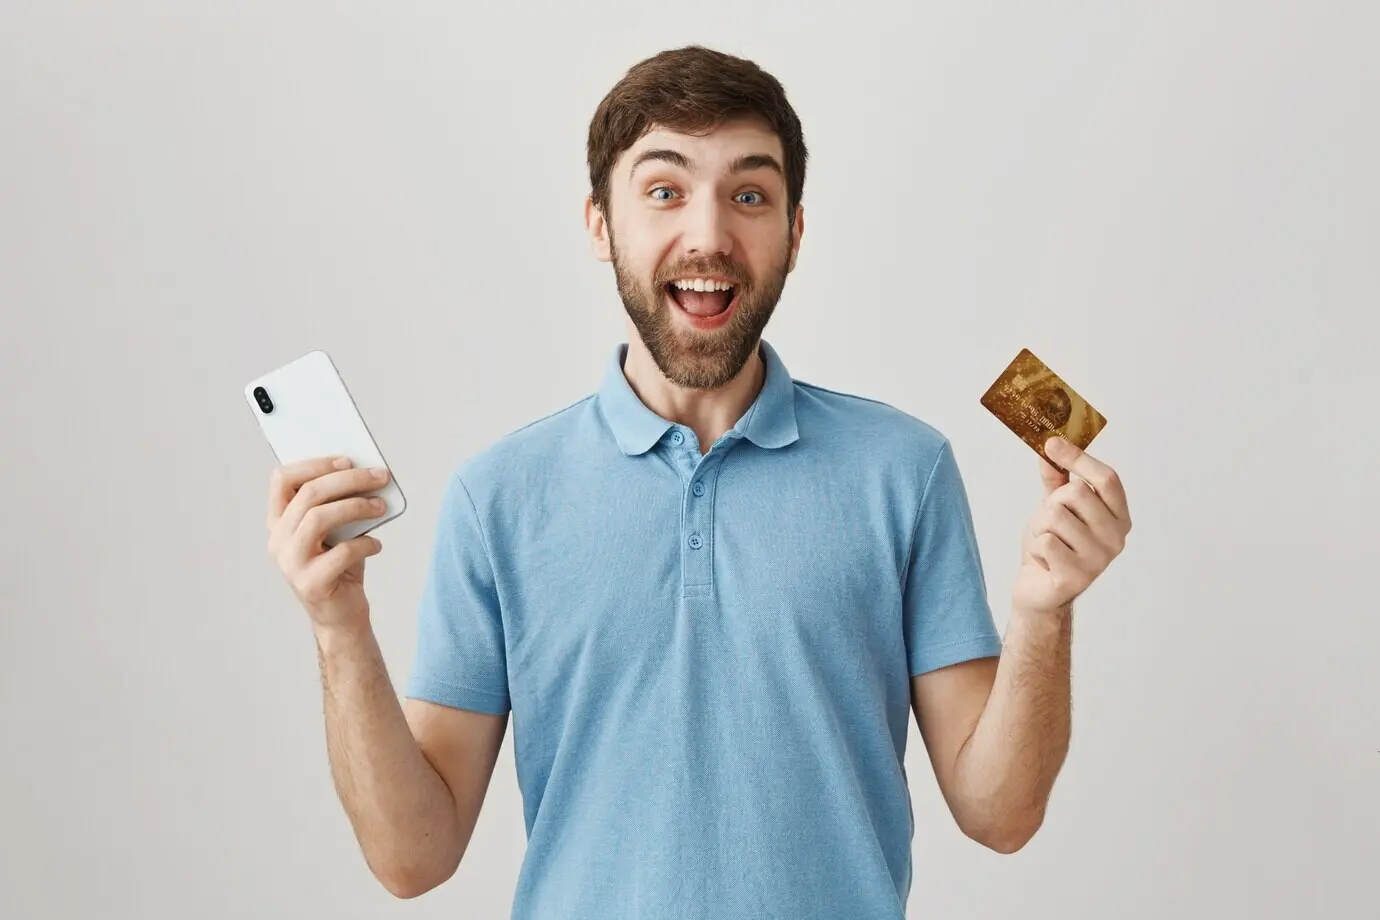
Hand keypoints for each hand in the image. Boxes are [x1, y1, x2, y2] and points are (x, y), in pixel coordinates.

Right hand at [265, 456, 390, 632]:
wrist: (341, 615)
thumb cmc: (340, 565)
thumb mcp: (337, 531)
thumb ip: (339, 504)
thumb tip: (366, 472)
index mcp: (278, 521)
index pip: (282, 479)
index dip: (314, 464)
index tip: (347, 459)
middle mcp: (277, 540)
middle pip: (308, 494)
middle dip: (348, 480)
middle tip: (380, 476)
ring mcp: (290, 563)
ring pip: (319, 518)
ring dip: (357, 506)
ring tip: (382, 507)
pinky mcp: (311, 584)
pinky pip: (341, 552)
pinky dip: (364, 544)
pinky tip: (377, 545)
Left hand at [1012, 437, 1131, 614]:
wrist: (1037, 588)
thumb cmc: (1052, 544)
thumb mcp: (1057, 506)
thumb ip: (1058, 478)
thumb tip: (1051, 444)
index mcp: (1119, 518)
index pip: (1107, 479)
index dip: (1079, 458)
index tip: (1052, 443)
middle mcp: (1116, 539)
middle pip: (1077, 494)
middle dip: (1053, 503)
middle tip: (1051, 523)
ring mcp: (1099, 560)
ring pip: (1056, 516)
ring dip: (1041, 527)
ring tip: (1048, 543)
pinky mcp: (1076, 578)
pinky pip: (1045, 541)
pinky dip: (1036, 547)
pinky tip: (1044, 560)